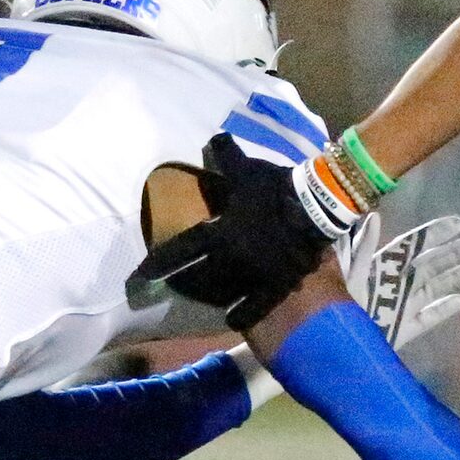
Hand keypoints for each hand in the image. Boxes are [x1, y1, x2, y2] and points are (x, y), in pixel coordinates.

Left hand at [129, 134, 333, 329]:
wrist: (316, 208)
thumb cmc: (276, 189)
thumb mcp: (247, 171)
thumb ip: (226, 157)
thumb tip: (214, 139)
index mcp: (220, 234)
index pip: (182, 251)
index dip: (160, 263)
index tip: (142, 274)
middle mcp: (231, 261)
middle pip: (199, 279)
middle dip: (184, 283)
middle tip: (175, 287)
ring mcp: (254, 277)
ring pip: (223, 294)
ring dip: (209, 297)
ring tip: (200, 299)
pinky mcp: (275, 286)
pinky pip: (255, 307)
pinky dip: (242, 315)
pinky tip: (233, 320)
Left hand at [343, 212, 459, 351]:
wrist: (335, 344)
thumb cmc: (338, 306)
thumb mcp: (349, 272)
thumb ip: (363, 247)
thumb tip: (375, 217)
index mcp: (382, 267)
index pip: (413, 245)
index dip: (434, 233)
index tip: (457, 223)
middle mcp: (395, 284)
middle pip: (429, 265)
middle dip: (451, 254)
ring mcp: (401, 307)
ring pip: (433, 288)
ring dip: (453, 277)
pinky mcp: (402, 330)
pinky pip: (427, 318)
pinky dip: (443, 310)